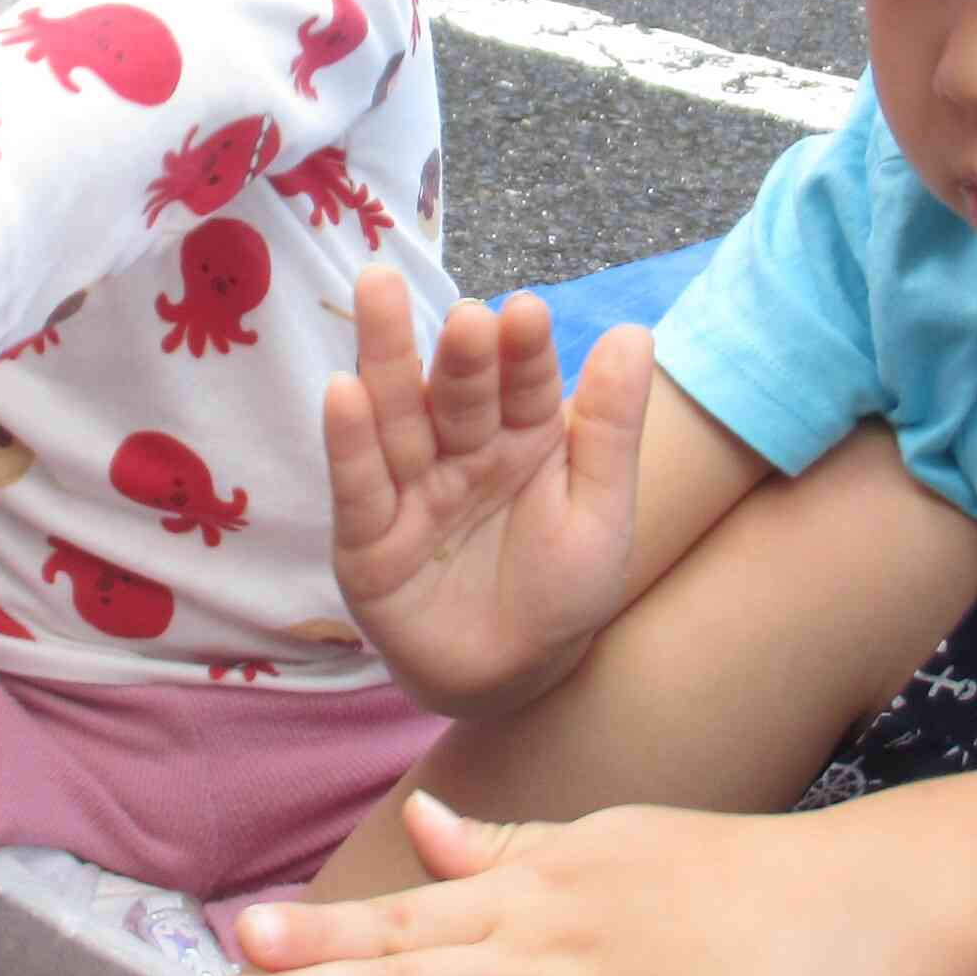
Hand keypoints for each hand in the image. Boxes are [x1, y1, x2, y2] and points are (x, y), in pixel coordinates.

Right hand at [323, 276, 650, 717]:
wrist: (513, 681)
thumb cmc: (563, 594)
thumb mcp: (602, 514)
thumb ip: (613, 429)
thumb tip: (634, 332)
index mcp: (525, 438)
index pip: (525, 384)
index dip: (524, 351)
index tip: (526, 311)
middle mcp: (464, 451)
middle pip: (457, 391)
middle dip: (459, 352)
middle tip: (463, 312)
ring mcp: (412, 491)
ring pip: (399, 419)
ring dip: (388, 359)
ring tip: (377, 294)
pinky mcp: (367, 539)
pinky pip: (360, 487)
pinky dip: (350, 443)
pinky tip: (343, 392)